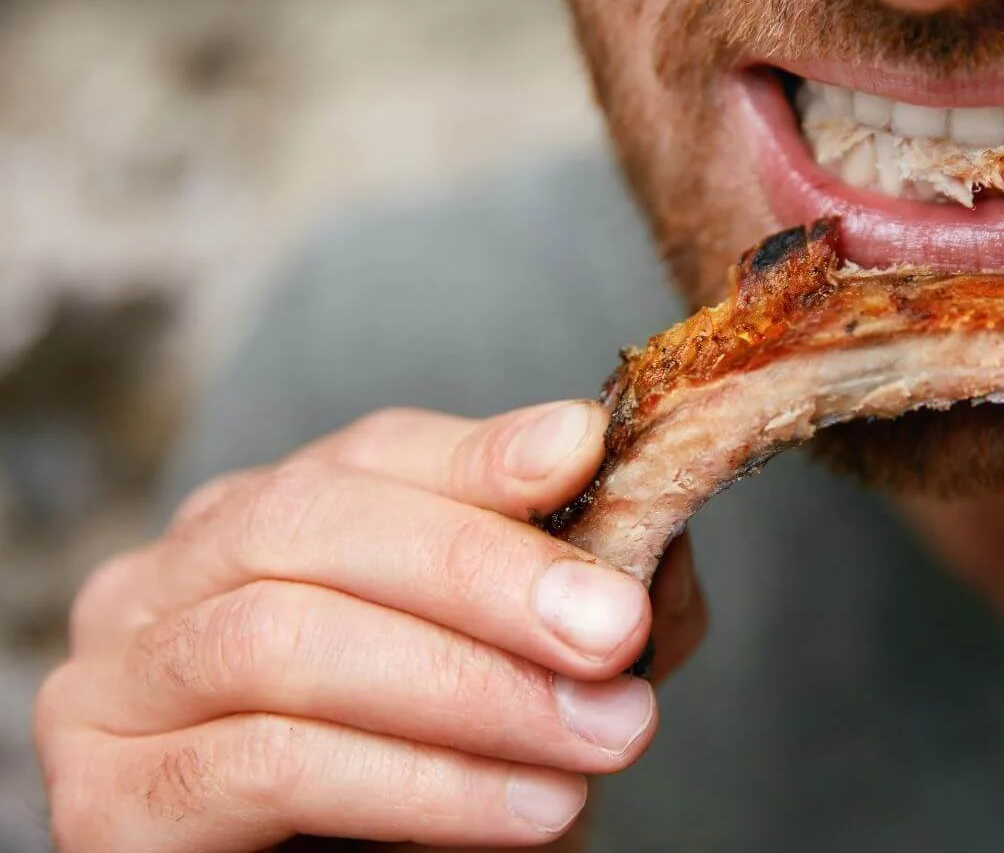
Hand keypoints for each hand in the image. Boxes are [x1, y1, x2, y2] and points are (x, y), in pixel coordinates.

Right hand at [32, 401, 706, 851]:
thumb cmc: (419, 780)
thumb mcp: (504, 665)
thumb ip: (556, 593)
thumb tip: (632, 521)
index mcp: (260, 523)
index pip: (365, 455)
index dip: (477, 454)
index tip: (582, 455)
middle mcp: (170, 578)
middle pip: (312, 525)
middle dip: (482, 574)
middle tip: (612, 630)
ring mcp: (118, 681)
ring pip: (283, 641)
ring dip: (469, 689)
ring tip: (599, 736)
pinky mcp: (109, 798)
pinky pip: (267, 766)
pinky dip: (417, 784)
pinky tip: (528, 809)